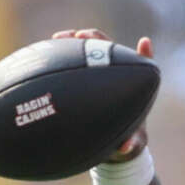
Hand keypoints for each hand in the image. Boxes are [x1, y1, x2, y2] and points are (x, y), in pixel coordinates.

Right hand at [51, 28, 154, 160]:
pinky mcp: (79, 80)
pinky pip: (69, 64)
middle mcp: (114, 76)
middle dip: (94, 38)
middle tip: (80, 36)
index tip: (143, 41)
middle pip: (107, 48)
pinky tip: (41, 55)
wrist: (111, 144)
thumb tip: (126, 147)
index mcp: (133, 87)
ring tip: (58, 38)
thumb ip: (131, 144)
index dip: (143, 52)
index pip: (141, 63)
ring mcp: (96, 75)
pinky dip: (57, 57)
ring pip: (85, 51)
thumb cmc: (126, 142)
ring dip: (73, 41)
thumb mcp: (130, 145)